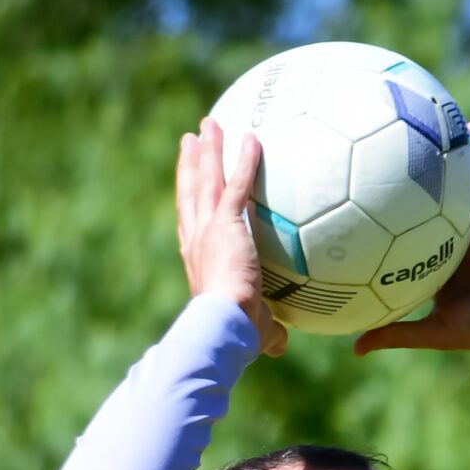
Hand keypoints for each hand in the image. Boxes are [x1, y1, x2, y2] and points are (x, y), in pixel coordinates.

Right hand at [176, 117, 287, 359]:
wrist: (223, 323)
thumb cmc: (236, 333)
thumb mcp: (253, 331)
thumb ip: (268, 332)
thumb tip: (281, 345)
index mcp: (197, 259)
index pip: (190, 223)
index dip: (188, 201)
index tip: (188, 184)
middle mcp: (196, 238)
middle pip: (190, 191)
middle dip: (190, 164)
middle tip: (191, 140)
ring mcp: (208, 227)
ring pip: (206, 178)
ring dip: (209, 149)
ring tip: (209, 124)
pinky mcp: (226, 222)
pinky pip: (238, 183)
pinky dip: (245, 159)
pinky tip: (252, 137)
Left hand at [353, 123, 469, 358]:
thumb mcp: (435, 332)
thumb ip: (397, 334)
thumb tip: (354, 349)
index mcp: (430, 261)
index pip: (396, 236)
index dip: (374, 218)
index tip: (345, 198)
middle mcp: (446, 237)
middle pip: (415, 202)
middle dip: (397, 175)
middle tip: (369, 145)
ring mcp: (469, 222)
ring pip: (447, 184)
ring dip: (435, 154)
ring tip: (415, 119)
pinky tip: (464, 128)